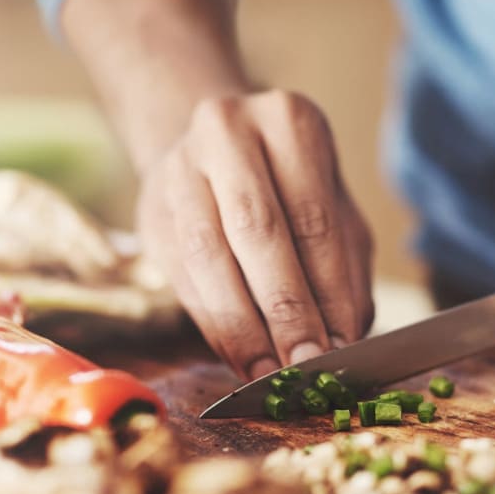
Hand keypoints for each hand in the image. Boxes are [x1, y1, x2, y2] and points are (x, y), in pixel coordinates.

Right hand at [137, 89, 373, 379]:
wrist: (215, 153)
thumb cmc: (291, 189)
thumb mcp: (333, 213)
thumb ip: (343, 271)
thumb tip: (343, 340)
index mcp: (289, 122)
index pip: (314, 219)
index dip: (327, 290)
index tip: (340, 347)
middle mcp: (228, 132)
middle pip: (257, 231)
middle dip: (284, 309)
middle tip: (305, 365)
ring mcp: (180, 167)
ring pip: (208, 255)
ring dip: (241, 325)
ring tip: (269, 371)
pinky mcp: (151, 209)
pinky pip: (181, 274)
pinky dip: (213, 323)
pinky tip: (238, 356)